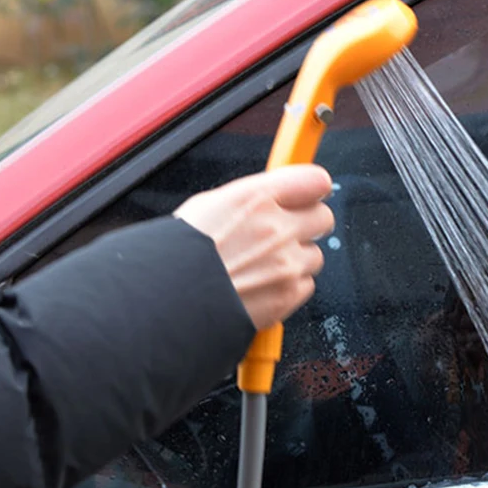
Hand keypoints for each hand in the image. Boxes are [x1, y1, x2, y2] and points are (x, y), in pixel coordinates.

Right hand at [174, 165, 334, 328]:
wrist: (164, 306)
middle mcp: (276, 228)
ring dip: (296, 260)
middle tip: (288, 232)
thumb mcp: (207, 207)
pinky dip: (290, 287)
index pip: (315, 181)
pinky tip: (263, 286)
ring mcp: (286, 264)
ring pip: (314, 255)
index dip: (313, 189)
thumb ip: (250, 200)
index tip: (311, 194)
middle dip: (308, 224)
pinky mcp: (288, 295)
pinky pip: (306, 285)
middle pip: (323, 217)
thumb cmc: (175, 258)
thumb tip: (272, 197)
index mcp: (255, 199)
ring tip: (263, 266)